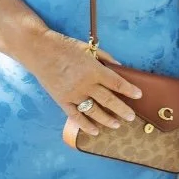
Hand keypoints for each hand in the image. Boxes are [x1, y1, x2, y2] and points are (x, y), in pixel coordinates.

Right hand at [29, 29, 143, 136]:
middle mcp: (86, 84)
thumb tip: (119, 67)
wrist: (40, 51)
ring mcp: (74, 95)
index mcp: (94, 69)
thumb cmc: (65, 46)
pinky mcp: (62, 101)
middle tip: (131, 117)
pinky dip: (86, 125)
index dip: (129, 89)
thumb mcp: (88, 48)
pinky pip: (76, 116)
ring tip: (116, 125)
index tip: (139, 95)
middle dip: (122, 110)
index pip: (116, 82)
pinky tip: (95, 131)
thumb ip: (105, 58)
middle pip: (108, 100)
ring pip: (94, 111)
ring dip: (107, 120)